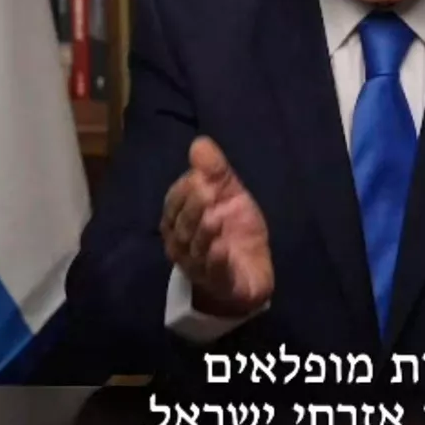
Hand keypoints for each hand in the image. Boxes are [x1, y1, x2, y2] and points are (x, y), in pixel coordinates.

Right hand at [161, 136, 272, 317]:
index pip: (174, 201)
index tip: (204, 177)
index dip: (187, 189)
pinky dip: (216, 260)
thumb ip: (215, 171)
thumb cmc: (232, 230)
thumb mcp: (229, 196)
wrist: (250, 274)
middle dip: (194, 207)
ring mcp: (198, 265)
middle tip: (209, 191)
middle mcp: (181, 243)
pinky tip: (221, 248)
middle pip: (182, 224)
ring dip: (204, 231)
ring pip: (195, 247)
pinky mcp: (219, 282)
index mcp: (179, 220)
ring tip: (216, 217)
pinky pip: (213, 271)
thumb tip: (200, 142)